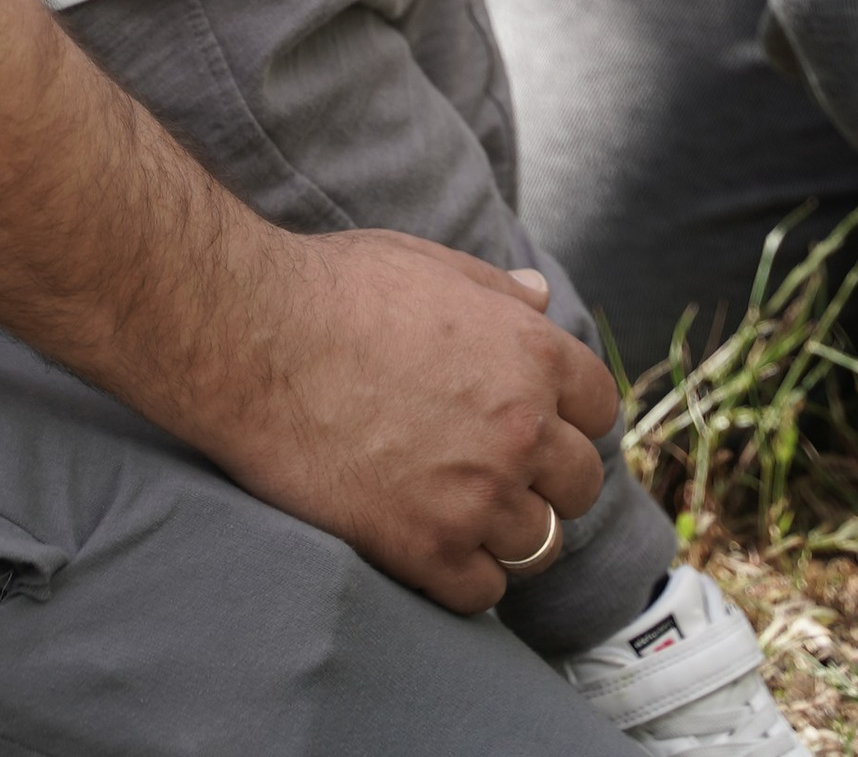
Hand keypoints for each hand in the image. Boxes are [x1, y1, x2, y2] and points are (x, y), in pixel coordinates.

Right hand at [213, 233, 616, 612]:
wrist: (256, 340)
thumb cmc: (335, 290)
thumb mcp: (427, 264)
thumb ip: (496, 290)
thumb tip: (542, 299)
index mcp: (530, 354)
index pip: (600, 406)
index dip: (569, 414)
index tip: (536, 422)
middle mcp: (520, 429)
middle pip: (580, 484)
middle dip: (547, 478)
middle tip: (497, 471)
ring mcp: (477, 496)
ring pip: (540, 544)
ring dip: (508, 531)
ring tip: (462, 512)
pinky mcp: (427, 550)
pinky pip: (483, 592)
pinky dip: (465, 577)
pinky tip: (431, 545)